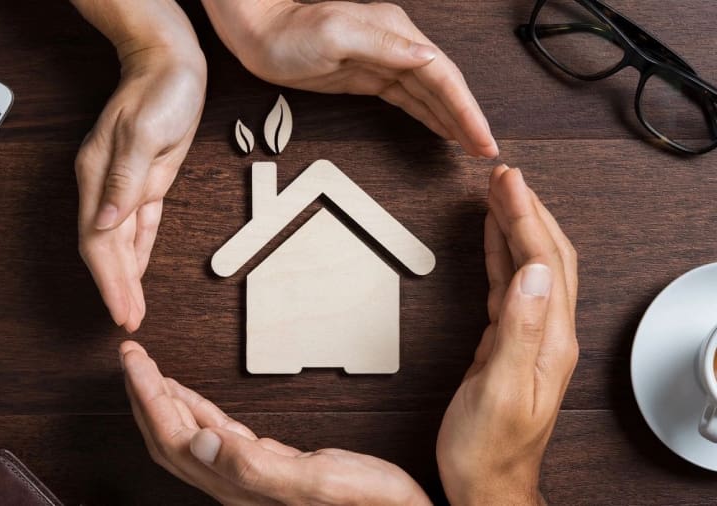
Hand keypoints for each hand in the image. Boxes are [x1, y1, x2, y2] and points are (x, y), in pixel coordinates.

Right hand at [74, 0, 206, 330]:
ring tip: (133, 308)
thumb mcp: (144, 134)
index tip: (121, 311)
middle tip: (129, 322)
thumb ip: (125, 180)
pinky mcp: (148, 183)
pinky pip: (141, 226)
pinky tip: (139, 271)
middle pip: (107, 249)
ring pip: (122, 242)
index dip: (109, 280)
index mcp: (99, 176)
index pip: (99, 241)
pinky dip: (139, 252)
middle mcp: (107, 186)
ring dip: (128, 277)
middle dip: (118, 288)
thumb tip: (105, 222)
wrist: (171, 67)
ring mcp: (127, 186)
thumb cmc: (159, 92)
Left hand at [120, 340, 430, 504]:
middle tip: (131, 358)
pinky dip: (195, 408)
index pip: (176, 437)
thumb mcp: (314, 480)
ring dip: (164, 400)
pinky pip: (214, 432)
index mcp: (238, 483)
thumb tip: (196, 444)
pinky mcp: (264, 462)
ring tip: (147, 371)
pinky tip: (189, 397)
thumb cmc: (364, 501)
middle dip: (145, 394)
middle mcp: (234, 480)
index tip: (135, 364)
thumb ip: (253, 467)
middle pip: (171, 436)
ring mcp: (246, 472)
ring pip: (188, 434)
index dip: (150, 399)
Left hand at [202, 0, 497, 157]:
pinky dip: (428, 115)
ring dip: (452, 120)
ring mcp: (383, 62)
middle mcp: (396, 46)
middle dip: (467, 119)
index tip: (482, 137)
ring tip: (472, 145)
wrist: (258, 32)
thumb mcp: (337, 33)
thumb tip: (427, 58)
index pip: (443, 76)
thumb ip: (386, 46)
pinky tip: (440, 127)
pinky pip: (408, 99)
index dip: (466, 109)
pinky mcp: (368, 77)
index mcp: (396, 34)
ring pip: (429, 95)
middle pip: (444, 87)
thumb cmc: (289, 32)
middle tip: (486, 149)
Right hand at [436, 165, 578, 504]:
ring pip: (529, 265)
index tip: (507, 181)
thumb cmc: (488, 447)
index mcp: (550, 339)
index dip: (524, 216)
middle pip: (546, 255)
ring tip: (500, 194)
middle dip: (526, 209)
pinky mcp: (510, 342)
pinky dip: (502, 254)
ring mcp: (531, 337)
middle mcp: (548, 333)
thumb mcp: (501, 390)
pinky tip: (492, 240)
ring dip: (516, 225)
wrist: (487, 483)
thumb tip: (533, 271)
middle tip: (504, 176)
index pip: (543, 260)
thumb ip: (519, 329)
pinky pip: (510, 285)